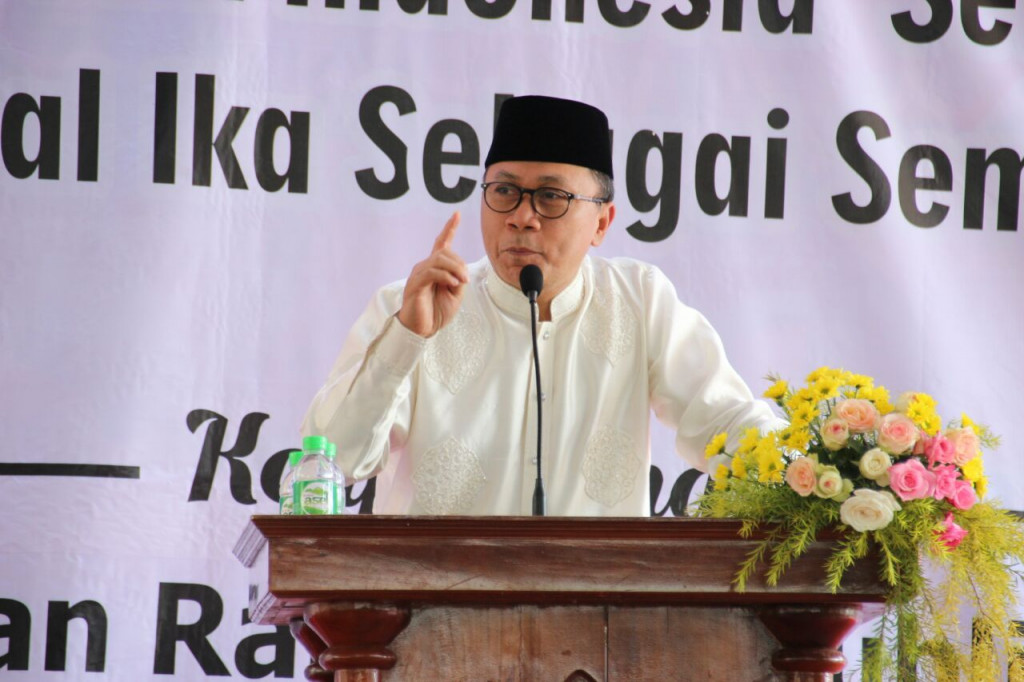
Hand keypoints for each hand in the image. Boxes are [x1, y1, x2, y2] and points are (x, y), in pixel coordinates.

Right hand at [397, 211, 468, 337]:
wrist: (422, 329)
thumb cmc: (436, 312)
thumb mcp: (455, 295)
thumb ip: (458, 279)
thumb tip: (460, 270)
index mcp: (435, 268)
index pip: (441, 243)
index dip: (449, 228)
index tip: (457, 214)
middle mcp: (425, 266)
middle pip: (444, 252)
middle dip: (459, 263)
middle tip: (465, 279)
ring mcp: (419, 274)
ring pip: (439, 259)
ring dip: (454, 269)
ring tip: (459, 282)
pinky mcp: (415, 284)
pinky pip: (431, 272)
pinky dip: (445, 276)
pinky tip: (451, 284)